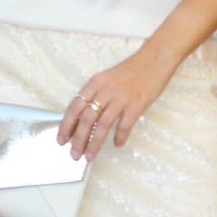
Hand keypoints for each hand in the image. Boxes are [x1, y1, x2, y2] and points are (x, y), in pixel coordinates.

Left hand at [57, 50, 176, 161]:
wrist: (154, 61)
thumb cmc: (131, 71)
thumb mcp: (107, 78)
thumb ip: (95, 94)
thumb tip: (83, 117)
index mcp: (95, 83)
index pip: (75, 107)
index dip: (66, 125)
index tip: (62, 139)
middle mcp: (105, 90)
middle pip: (86, 119)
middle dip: (78, 139)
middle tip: (74, 154)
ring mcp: (121, 98)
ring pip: (102, 125)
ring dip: (94, 143)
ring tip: (90, 156)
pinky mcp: (136, 105)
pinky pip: (124, 126)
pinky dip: (120, 137)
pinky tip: (117, 144)